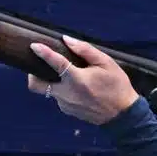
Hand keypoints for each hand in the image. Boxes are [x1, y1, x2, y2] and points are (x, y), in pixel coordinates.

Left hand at [26, 36, 140, 124]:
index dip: (43, 53)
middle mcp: (67, 94)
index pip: (55, 63)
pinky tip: (76, 88)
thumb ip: (86, 50)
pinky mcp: (67, 110)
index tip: (34, 45)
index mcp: (77, 80)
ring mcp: (65, 104)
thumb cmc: (117, 86)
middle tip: (41, 65)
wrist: (123, 115)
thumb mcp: (107, 63)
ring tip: (67, 76)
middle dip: (33, 73)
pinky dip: (62, 90)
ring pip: (47, 90)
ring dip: (52, 81)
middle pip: (36, 84)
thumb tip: (67, 40)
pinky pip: (58, 97)